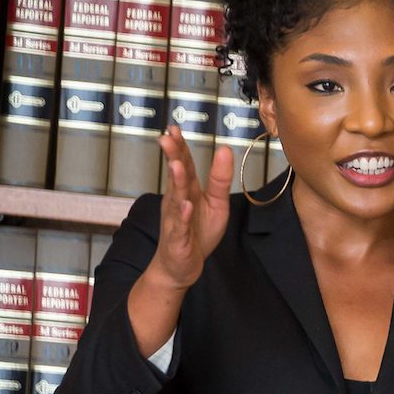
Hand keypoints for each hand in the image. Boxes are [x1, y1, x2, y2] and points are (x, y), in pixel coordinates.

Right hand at [151, 126, 232, 290]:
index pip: (184, 165)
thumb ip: (219, 180)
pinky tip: (186, 205)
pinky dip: (183, 216)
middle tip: (168, 137)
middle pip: (177, 176)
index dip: (180, 147)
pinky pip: (180, 226)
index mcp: (187, 191)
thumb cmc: (197, 234)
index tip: (175, 128)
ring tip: (176, 164)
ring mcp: (176, 220)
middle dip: (173, 156)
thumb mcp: (216, 204)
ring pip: (176, 198)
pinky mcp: (179, 239)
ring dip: (176, 181)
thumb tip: (225, 151)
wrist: (181, 266)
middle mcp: (178, 201)